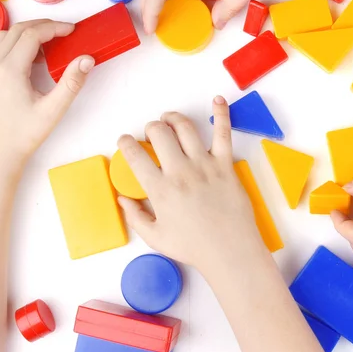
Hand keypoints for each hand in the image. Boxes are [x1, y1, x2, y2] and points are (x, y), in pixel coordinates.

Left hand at [0, 20, 93, 168]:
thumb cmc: (23, 135)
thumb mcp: (53, 110)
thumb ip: (71, 83)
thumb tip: (86, 59)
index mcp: (10, 70)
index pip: (32, 35)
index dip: (54, 28)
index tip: (71, 30)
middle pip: (17, 30)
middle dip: (42, 26)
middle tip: (63, 31)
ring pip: (4, 36)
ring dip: (26, 32)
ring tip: (47, 43)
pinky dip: (14, 43)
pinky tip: (29, 57)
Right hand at [116, 96, 265, 274]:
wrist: (230, 251)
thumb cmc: (193, 247)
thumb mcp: (155, 238)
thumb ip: (135, 216)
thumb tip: (122, 198)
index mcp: (160, 190)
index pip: (135, 156)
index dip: (125, 143)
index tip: (125, 141)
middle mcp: (180, 172)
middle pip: (159, 133)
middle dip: (150, 127)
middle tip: (151, 133)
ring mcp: (204, 165)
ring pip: (185, 128)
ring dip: (173, 117)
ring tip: (169, 118)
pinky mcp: (225, 164)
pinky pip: (223, 133)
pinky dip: (221, 114)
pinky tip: (217, 100)